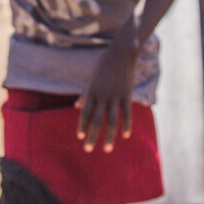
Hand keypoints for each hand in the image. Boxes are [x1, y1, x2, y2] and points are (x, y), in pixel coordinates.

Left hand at [77, 37, 138, 152]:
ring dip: (109, 136)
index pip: (85, 113)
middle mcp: (102, 96)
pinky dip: (126, 125)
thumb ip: (85, 94)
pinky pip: (127, 113)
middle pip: (97, 120)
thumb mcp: (91, 79)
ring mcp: (115, 96)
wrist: (120, 54)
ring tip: (107, 149)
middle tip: (88, 149)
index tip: (80, 137)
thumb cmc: (103, 66)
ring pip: (112, 121)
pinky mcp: (127, 95)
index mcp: (92, 92)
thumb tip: (77, 107)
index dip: (82, 125)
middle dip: (92, 136)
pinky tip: (125, 136)